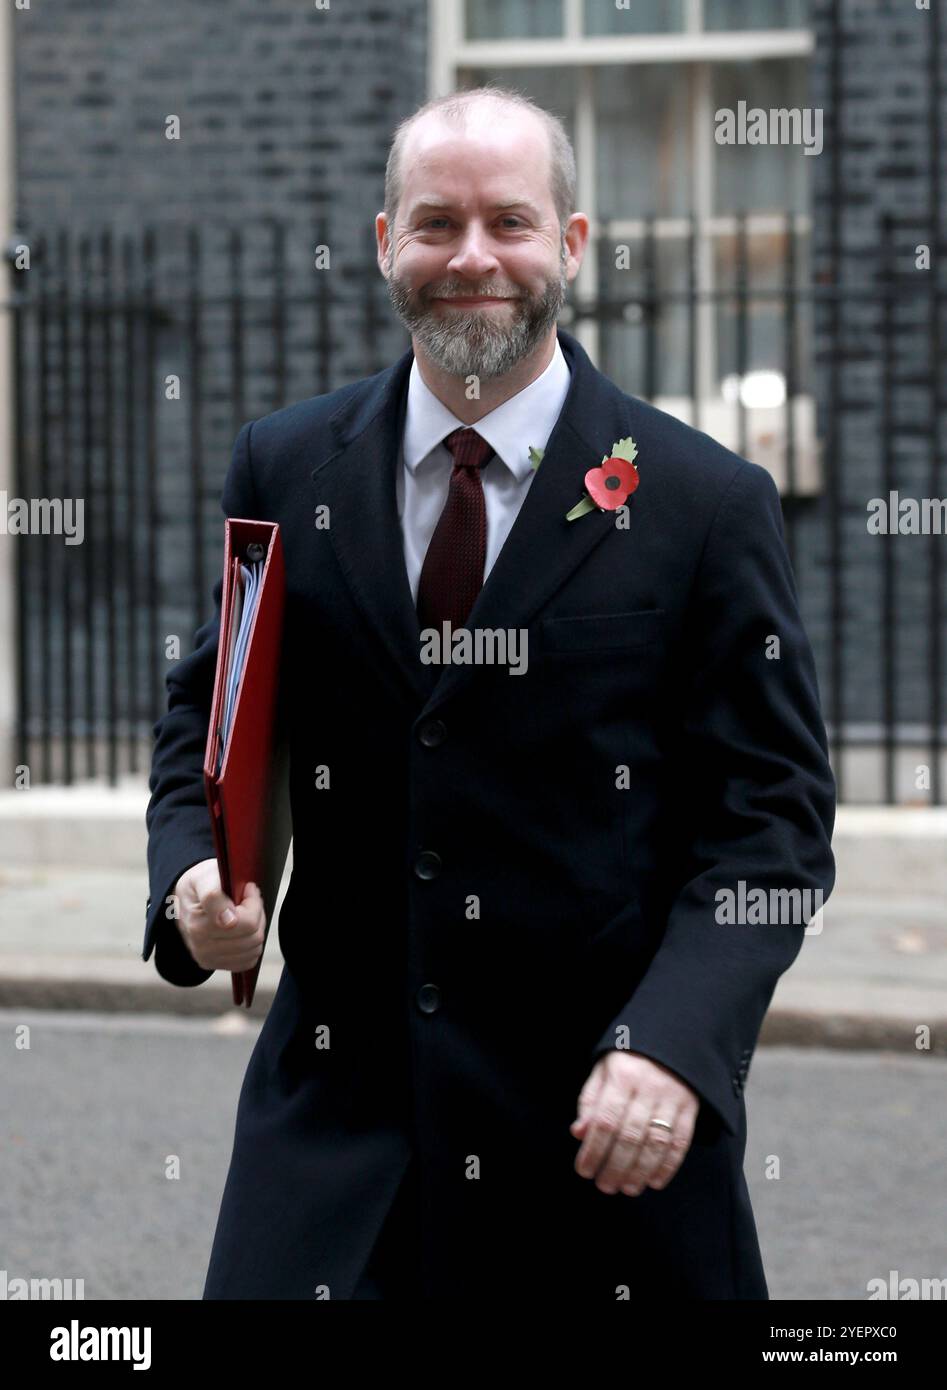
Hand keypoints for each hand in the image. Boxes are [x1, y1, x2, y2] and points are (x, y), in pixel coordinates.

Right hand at [170, 858, 266, 972]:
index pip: (247, 922)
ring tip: (243, 914)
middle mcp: (200, 944)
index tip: (246, 889)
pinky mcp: (213, 965)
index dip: (252, 901)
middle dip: (256, 914)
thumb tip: (229, 920)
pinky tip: (240, 931)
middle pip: (253, 935)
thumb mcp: (203, 877)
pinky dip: (250, 946)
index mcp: (198, 922)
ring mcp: (206, 957)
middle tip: (246, 900)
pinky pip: (248, 961)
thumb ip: (213, 895)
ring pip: (254, 949)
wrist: (182, 900)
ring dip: (255, 929)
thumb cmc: (198, 885)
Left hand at [570, 1051, 698, 1196]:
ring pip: (656, 1142)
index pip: (605, 1120)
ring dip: (640, 1171)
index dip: (593, 1150)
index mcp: (622, 1076)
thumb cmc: (629, 1060)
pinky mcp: (690, 1106)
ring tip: (628, 1188)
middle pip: (630, 1136)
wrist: (671, 1037)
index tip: (584, 1171)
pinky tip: (655, 1181)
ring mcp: (672, 1097)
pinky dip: (668, 1166)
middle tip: (605, 1186)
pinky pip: (680, 1141)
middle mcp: (648, 1087)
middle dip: (615, 1167)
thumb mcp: (603, 1071)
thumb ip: (590, 1102)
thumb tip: (579, 1133)